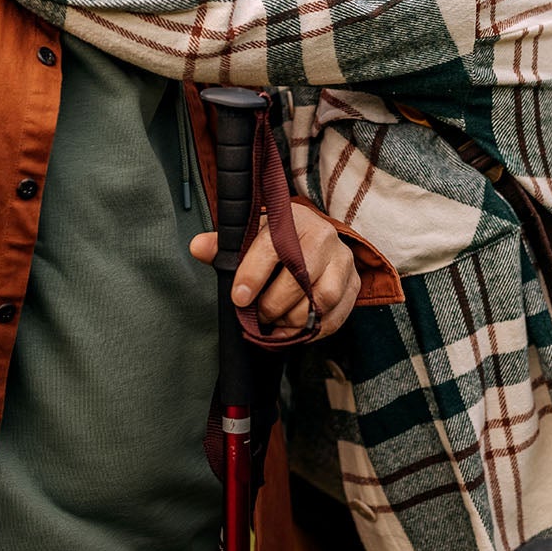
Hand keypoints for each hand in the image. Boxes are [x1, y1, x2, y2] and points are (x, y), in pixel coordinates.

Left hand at [189, 203, 359, 339]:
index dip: (253, 275)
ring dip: (293, 320)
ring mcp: (343, 261)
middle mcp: (324, 237)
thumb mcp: (251, 235)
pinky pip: (336, 316)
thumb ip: (224, 245)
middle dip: (273, 304)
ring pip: (321, 299)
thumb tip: (197, 247)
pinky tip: (294, 331)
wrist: (314, 237)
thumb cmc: (278, 239)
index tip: (239, 298)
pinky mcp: (354, 284)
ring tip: (275, 324)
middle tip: (257, 315)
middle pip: (301, 277)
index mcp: (295, 219)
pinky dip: (313, 331)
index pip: (273, 246)